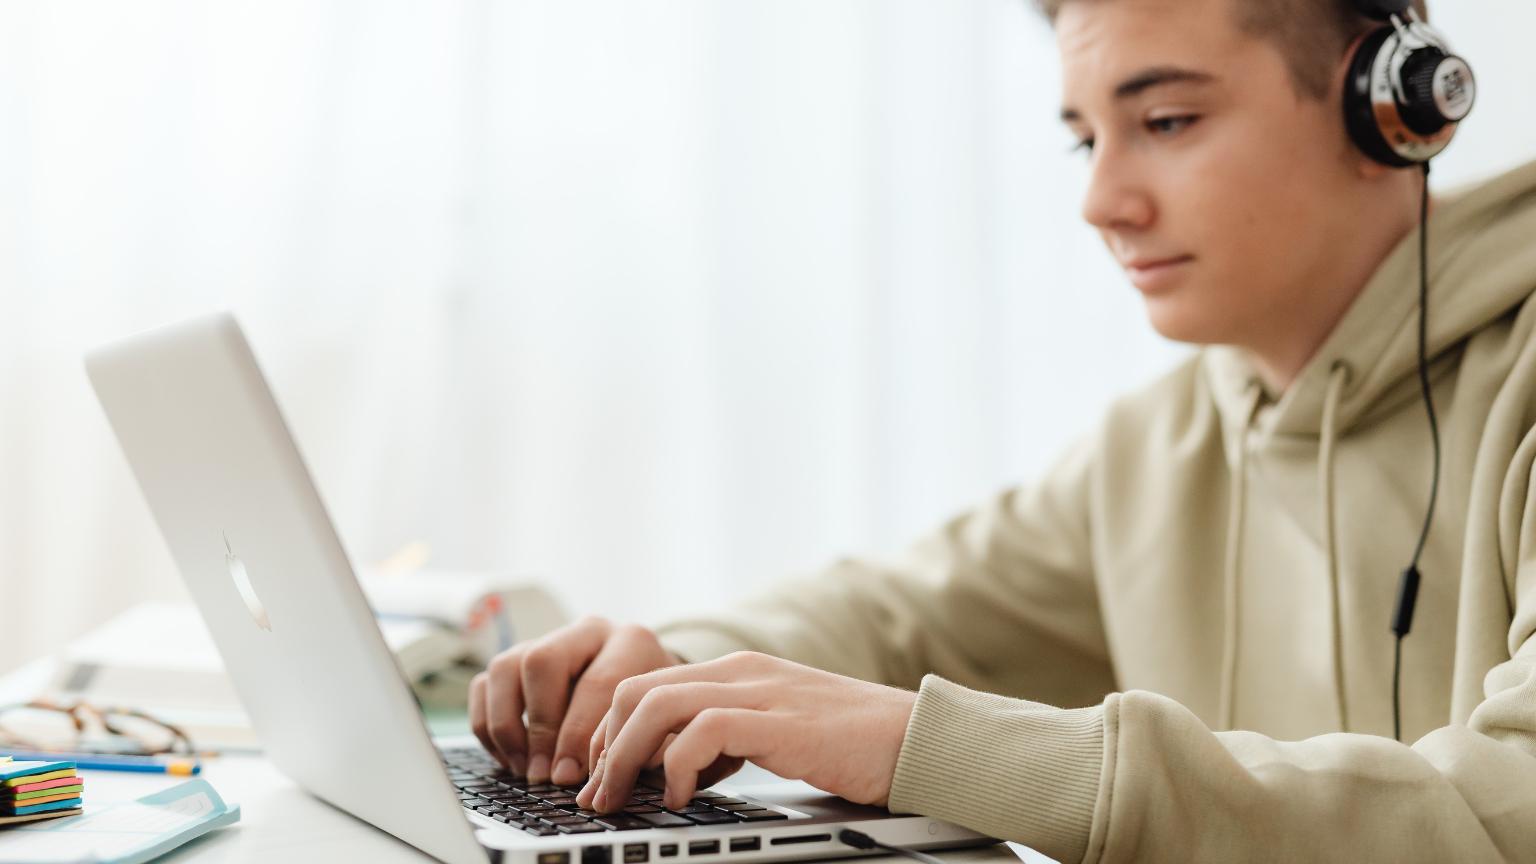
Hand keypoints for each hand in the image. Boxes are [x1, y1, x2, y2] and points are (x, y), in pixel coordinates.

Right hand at [469, 616, 682, 784]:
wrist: (649, 694)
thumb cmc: (653, 716)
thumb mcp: (657, 727)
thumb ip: (631, 748)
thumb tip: (593, 786)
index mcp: (630, 641)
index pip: (595, 683)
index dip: (577, 735)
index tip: (568, 777)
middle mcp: (586, 633)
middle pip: (541, 662)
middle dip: (539, 727)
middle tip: (543, 775)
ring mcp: (547, 641)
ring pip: (505, 668)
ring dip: (508, 727)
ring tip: (525, 769)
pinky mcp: (518, 661)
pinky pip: (484, 684)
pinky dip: (488, 726)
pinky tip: (512, 759)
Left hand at [574, 652, 917, 813]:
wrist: (915, 738)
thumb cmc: (852, 744)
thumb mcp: (775, 733)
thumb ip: (727, 740)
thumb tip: (677, 772)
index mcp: (737, 672)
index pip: (646, 685)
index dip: (610, 733)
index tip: (601, 778)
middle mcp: (741, 673)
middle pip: (637, 690)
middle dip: (604, 745)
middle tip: (599, 794)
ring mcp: (759, 692)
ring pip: (656, 705)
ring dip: (625, 757)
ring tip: (623, 798)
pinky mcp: (779, 722)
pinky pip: (703, 731)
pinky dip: (677, 765)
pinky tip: (680, 795)